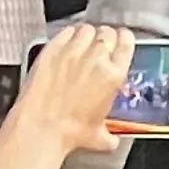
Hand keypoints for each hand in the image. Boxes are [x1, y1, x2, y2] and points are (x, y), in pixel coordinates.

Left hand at [14, 22, 136, 150]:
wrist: (41, 126)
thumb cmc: (69, 131)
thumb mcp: (100, 136)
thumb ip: (110, 134)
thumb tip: (111, 139)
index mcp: (112, 75)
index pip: (126, 43)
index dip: (125, 38)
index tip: (123, 38)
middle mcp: (95, 59)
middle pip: (106, 33)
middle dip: (106, 37)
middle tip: (102, 44)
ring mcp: (72, 51)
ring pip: (86, 29)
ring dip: (87, 34)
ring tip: (84, 42)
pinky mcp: (51, 49)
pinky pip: (65, 31)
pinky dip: (68, 34)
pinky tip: (66, 42)